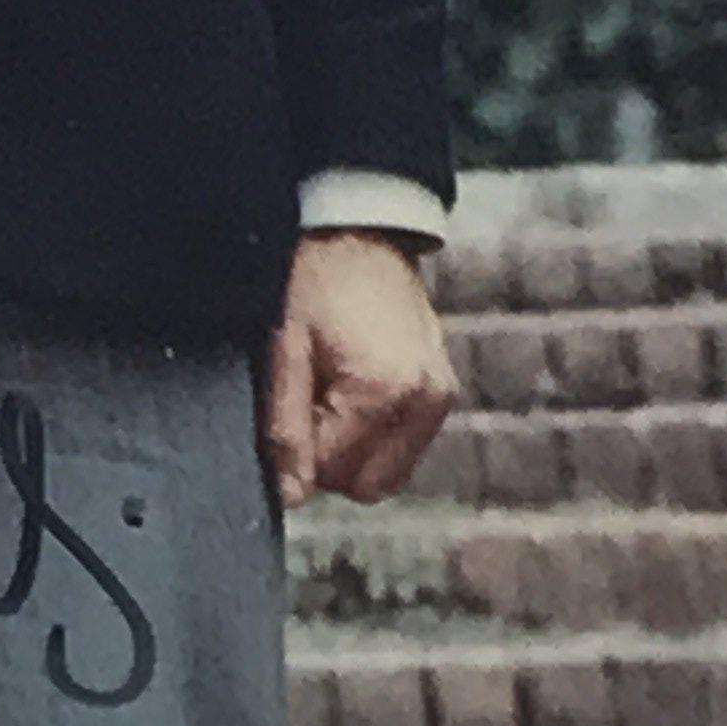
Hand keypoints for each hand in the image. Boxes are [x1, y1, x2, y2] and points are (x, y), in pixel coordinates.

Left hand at [258, 233, 457, 509]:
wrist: (358, 230)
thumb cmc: (315, 280)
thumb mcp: (284, 349)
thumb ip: (286, 426)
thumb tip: (291, 495)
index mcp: (385, 392)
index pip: (333, 472)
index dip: (298, 453)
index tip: (287, 409)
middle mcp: (425, 400)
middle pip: (367, 485)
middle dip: (329, 458)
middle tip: (309, 402)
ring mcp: (440, 396)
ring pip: (387, 471)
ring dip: (353, 448)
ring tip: (330, 390)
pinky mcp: (443, 390)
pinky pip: (403, 445)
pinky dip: (374, 432)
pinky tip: (353, 387)